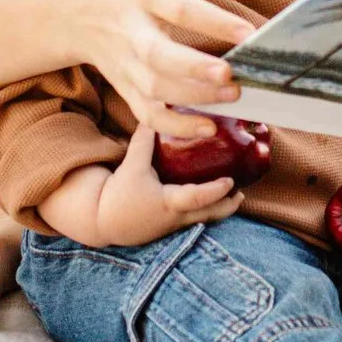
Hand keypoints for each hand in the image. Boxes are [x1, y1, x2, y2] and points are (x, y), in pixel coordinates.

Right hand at [46, 125, 244, 248]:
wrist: (101, 220)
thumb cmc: (117, 195)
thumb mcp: (132, 165)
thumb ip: (144, 142)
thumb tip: (154, 115)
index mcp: (169, 203)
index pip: (199, 198)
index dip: (217, 190)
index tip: (231, 181)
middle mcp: (175, 217)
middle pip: (210, 215)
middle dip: (228, 205)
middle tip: (241, 193)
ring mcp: (172, 225)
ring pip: (202, 219)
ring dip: (219, 208)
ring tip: (232, 196)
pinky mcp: (167, 226)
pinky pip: (192, 219)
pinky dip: (204, 210)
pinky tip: (208, 199)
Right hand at [69, 0, 256, 140]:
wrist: (77, 11)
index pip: (179, 8)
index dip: (214, 22)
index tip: (250, 34)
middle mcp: (131, 30)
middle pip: (158, 54)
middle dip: (194, 68)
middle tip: (230, 74)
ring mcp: (125, 63)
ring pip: (153, 87)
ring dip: (193, 97)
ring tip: (232, 95)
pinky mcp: (125, 87)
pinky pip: (146, 113)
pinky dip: (174, 126)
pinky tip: (208, 127)